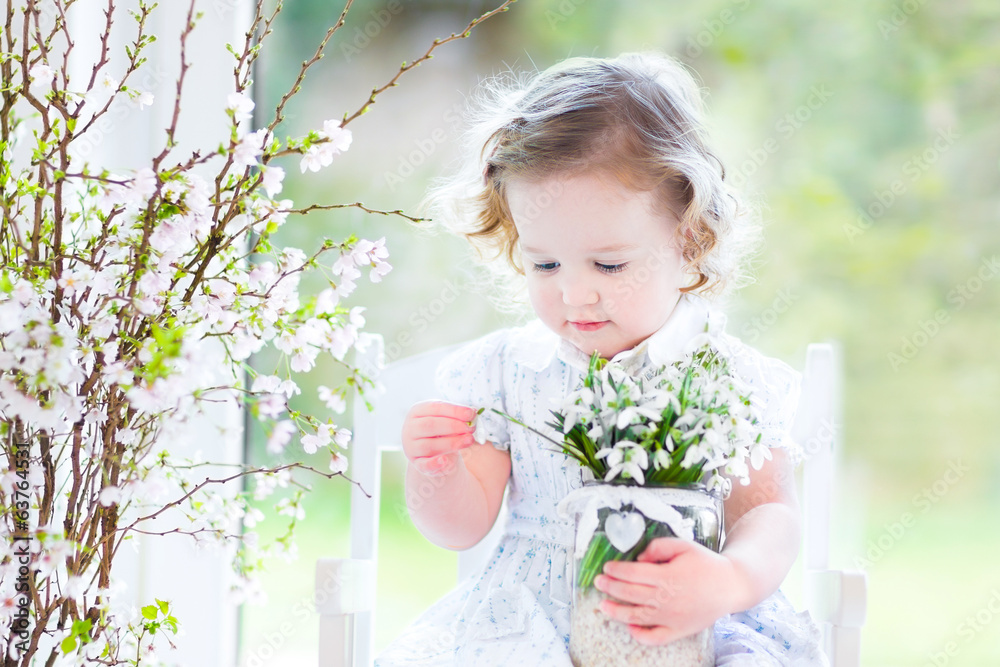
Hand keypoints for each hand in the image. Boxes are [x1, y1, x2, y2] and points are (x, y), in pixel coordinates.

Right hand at [401, 400, 477, 476]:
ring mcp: (411, 447)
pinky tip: (445, 460)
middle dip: (453, 426)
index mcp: (417, 411)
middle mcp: (410, 428)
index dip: (454, 411)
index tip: (471, 414)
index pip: (435, 408)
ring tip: (469, 440)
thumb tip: (473, 414)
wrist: (433, 451)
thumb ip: (457, 416)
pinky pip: (423, 465)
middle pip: (430, 425)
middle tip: (471, 428)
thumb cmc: (441, 429)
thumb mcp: (446, 418)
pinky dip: (434, 463)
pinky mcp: (417, 463)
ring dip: (452, 443)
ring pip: (429, 445)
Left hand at [593, 537, 746, 645]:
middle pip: (631, 594)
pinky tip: (630, 627)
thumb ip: (658, 547)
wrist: (732, 586)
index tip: (606, 568)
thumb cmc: (706, 564)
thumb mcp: (683, 545)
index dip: (616, 570)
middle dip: (611, 588)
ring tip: (603, 606)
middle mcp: (668, 599)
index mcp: (668, 576)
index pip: (633, 574)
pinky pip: (656, 638)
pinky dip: (641, 635)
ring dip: (617, 612)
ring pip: (638, 617)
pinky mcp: (680, 630)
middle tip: (598, 582)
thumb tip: (638, 558)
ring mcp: (673, 617)